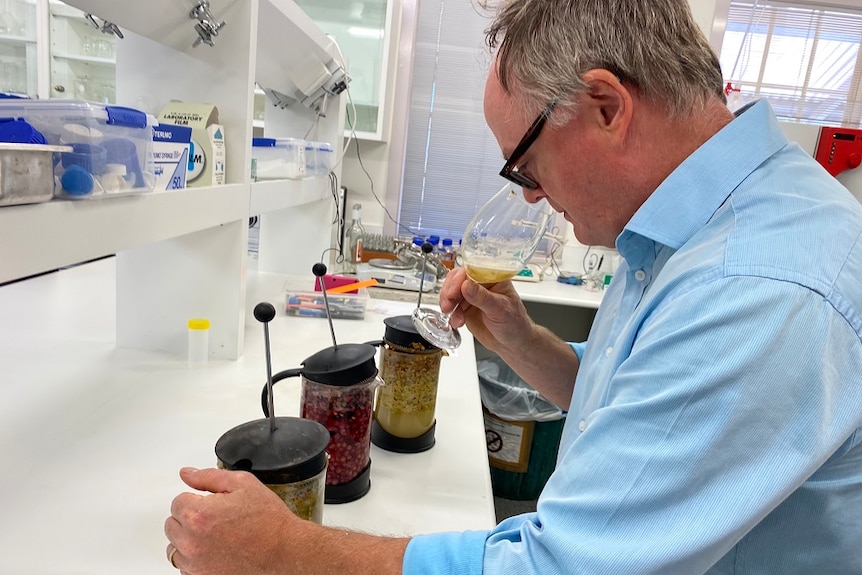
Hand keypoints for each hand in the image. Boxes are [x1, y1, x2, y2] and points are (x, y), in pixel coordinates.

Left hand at [165, 467, 303, 574]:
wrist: (284, 551)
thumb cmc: (268, 520)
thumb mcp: (243, 484)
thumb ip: (209, 476)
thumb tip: (186, 474)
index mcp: (199, 514)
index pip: (178, 501)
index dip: (197, 499)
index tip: (213, 504)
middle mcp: (191, 541)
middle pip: (172, 524)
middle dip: (190, 518)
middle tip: (216, 519)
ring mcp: (195, 564)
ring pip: (174, 547)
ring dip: (188, 539)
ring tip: (214, 536)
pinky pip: (184, 567)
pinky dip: (195, 559)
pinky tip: (215, 551)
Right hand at [440, 267, 533, 353]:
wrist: (513, 343)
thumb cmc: (515, 323)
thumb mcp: (500, 310)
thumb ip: (482, 298)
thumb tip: (466, 285)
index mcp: (493, 278)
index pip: (472, 270)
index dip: (459, 278)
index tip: (454, 291)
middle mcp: (481, 285)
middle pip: (458, 279)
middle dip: (450, 291)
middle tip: (448, 304)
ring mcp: (472, 296)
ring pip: (452, 292)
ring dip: (448, 303)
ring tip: (452, 314)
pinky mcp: (465, 308)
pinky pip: (451, 307)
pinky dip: (450, 314)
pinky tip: (457, 322)